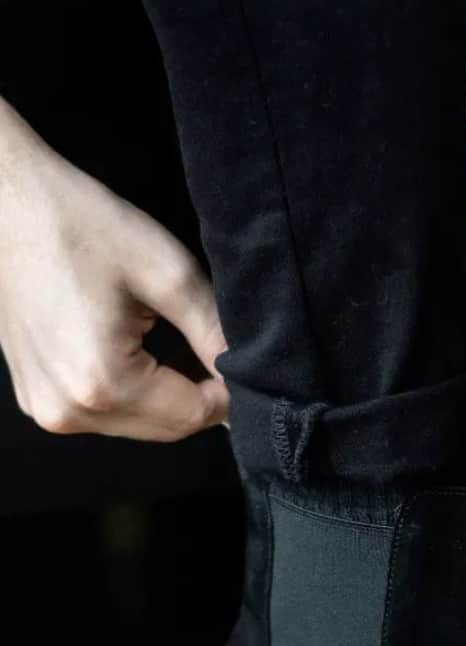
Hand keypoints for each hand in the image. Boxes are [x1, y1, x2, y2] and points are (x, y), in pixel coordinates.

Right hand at [0, 102, 227, 440]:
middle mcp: (68, 411)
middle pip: (167, 429)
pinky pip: (107, 414)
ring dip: (168, 397)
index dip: (228, 395)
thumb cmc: (78, 225)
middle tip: (213, 351)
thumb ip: (214, 332)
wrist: (2, 204)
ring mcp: (47, 410)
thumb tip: (249, 374)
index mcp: (101, 384)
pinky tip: (138, 353)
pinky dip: (134, 394)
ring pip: (139, 425)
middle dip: (200, 398)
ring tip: (173, 344)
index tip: (243, 364)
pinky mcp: (37, 399)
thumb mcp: (167, 273)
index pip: (193, 417)